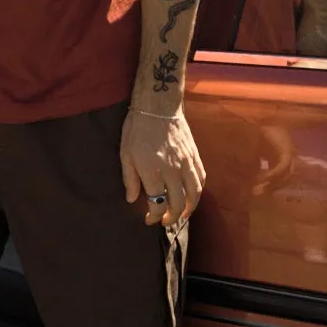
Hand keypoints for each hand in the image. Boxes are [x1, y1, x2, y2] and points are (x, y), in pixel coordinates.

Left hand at [120, 107, 205, 227]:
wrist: (158, 105)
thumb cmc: (137, 129)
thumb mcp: (125, 154)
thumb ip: (129, 179)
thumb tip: (132, 200)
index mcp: (152, 170)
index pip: (157, 203)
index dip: (154, 216)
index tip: (149, 220)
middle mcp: (172, 169)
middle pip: (178, 203)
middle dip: (171, 218)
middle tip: (164, 222)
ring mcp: (186, 162)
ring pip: (194, 194)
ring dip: (189, 209)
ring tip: (181, 215)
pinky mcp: (194, 156)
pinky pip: (201, 179)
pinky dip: (198, 192)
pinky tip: (192, 197)